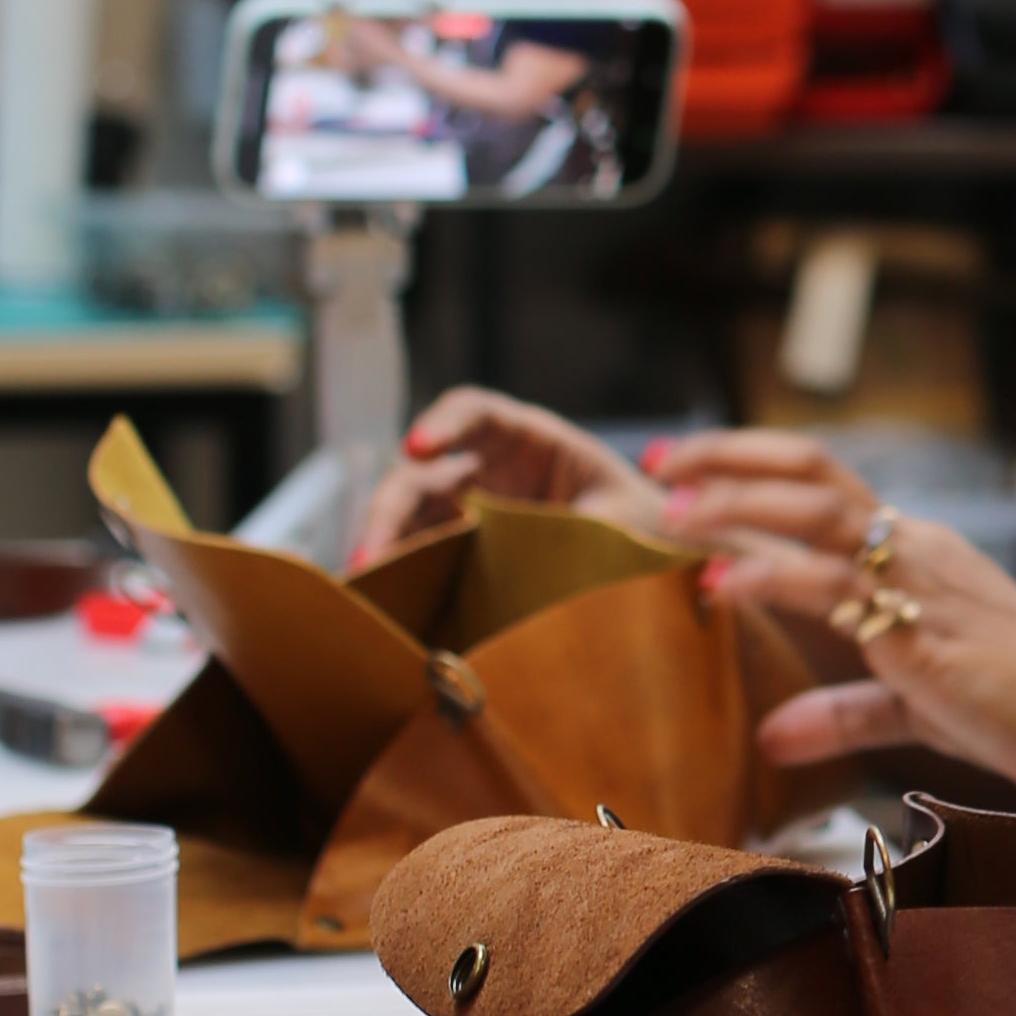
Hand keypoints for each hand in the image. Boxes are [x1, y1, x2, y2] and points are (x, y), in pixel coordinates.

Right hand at [351, 388, 660, 568]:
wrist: (651, 556)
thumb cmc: (643, 522)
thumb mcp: (628, 518)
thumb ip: (597, 528)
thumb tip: (562, 557)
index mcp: (531, 441)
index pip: (475, 412)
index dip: (444, 423)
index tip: (417, 447)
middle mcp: (487, 469)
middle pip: (421, 475)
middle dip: (390, 511)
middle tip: (370, 554)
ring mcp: (466, 510)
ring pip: (407, 518)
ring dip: (382, 548)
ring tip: (364, 586)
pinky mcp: (458, 551)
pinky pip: (419, 557)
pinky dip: (398, 576)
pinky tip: (382, 603)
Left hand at [651, 434, 1015, 789]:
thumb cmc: (1013, 702)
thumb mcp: (912, 702)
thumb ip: (843, 709)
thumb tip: (769, 737)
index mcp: (913, 550)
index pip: (822, 482)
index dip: (751, 464)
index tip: (684, 467)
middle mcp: (913, 547)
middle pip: (811, 471)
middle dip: (728, 459)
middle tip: (658, 461)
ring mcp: (918, 582)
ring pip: (816, 513)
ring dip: (735, 504)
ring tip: (670, 512)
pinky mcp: (919, 630)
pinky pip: (836, 587)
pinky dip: (770, 575)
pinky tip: (721, 580)